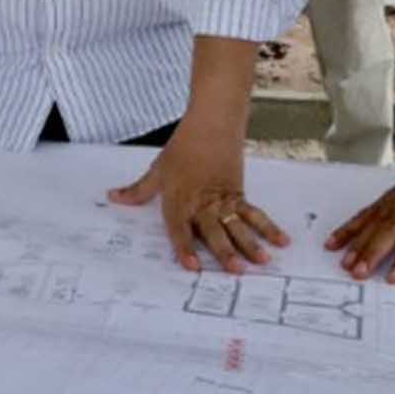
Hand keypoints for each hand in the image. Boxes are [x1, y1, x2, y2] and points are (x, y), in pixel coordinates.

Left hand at [107, 126, 288, 271]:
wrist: (212, 124)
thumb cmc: (183, 147)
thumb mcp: (157, 170)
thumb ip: (138, 190)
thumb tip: (113, 197)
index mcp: (179, 200)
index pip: (180, 229)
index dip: (185, 248)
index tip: (192, 266)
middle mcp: (202, 203)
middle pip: (214, 231)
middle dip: (225, 252)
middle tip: (236, 270)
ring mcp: (223, 200)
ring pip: (238, 225)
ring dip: (251, 243)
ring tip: (263, 261)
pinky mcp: (239, 194)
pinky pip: (254, 213)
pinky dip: (268, 227)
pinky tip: (281, 240)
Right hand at [327, 175, 394, 279]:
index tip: (393, 277)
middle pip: (388, 231)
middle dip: (372, 253)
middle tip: (359, 272)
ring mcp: (394, 202)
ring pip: (372, 224)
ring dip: (357, 244)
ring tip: (345, 264)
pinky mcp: (384, 201)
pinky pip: (363, 215)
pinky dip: (347, 228)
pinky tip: (334, 242)